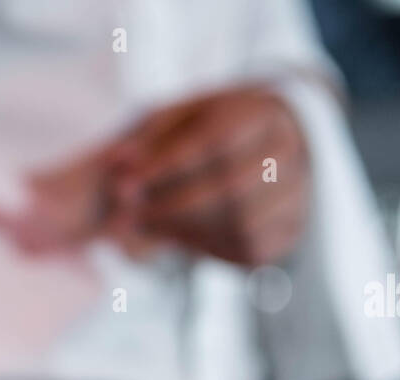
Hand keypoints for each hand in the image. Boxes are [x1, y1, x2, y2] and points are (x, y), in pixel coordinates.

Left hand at [23, 85, 310, 264]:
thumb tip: (101, 169)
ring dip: (182, 232)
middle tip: (122, 216)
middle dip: (168, 205)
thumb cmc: (202, 128)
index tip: (120, 183)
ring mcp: (298, 194)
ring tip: (145, 224)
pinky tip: (177, 235)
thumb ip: (139, 141)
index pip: (213, 137)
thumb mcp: (169, 120)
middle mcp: (291, 149)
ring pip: (240, 224)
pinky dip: (202, 249)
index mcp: (262, 107)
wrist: (262, 146)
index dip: (164, 164)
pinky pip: (245, 252)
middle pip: (229, 185)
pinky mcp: (289, 233)